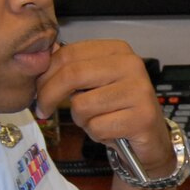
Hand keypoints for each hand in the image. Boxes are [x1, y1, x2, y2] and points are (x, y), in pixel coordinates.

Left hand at [35, 40, 169, 173]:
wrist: (152, 138)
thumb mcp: (94, 83)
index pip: (69, 54)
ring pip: (82, 105)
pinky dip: (97, 135)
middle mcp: (131, 65)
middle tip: (42, 110)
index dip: (45, 75)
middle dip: (49, 95)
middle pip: (72, 75)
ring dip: (80, 120)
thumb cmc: (118, 110)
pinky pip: (97, 127)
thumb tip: (38, 63)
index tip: (37, 91)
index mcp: (117, 50)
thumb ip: (72, 70)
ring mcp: (139, 90)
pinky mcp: (142, 117)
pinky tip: (110, 132)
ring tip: (96, 121)